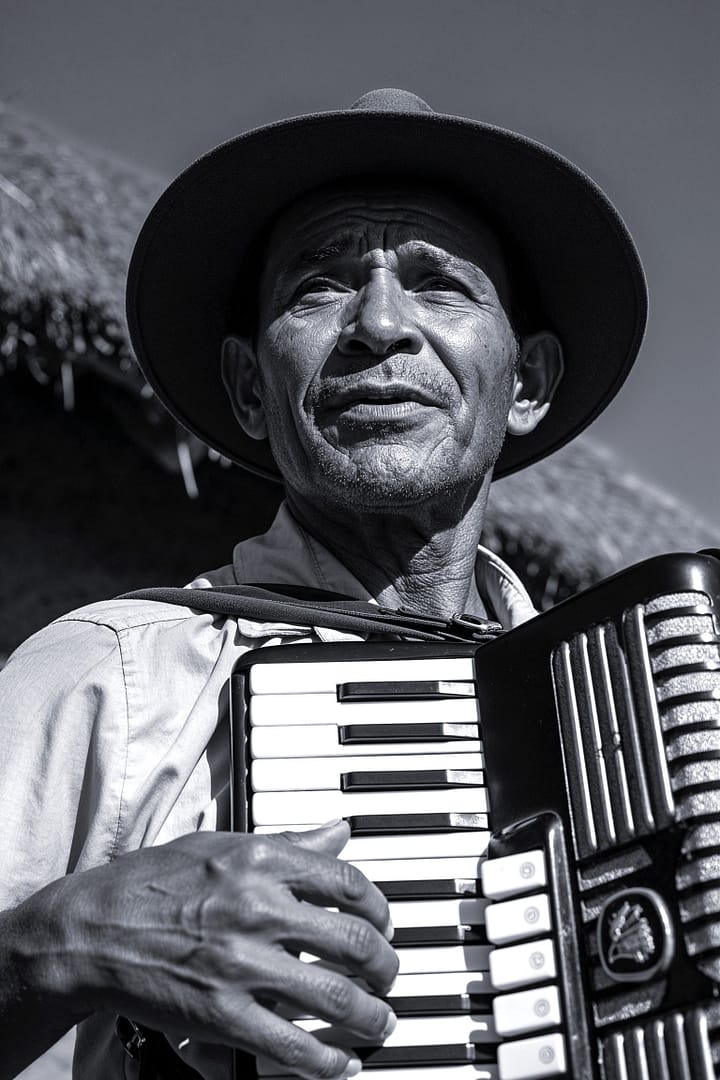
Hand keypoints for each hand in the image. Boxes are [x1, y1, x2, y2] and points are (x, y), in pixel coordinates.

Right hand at [55, 821, 396, 1077]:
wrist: (92, 931)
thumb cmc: (152, 883)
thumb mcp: (222, 847)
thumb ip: (288, 844)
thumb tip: (338, 832)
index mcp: (261, 860)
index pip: (348, 882)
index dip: (380, 907)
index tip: (383, 924)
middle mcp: (258, 907)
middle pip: (353, 941)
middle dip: (385, 965)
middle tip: (388, 976)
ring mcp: (242, 963)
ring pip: (335, 997)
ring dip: (370, 1015)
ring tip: (380, 1021)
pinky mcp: (223, 1014)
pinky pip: (292, 1045)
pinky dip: (327, 1061)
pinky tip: (342, 1064)